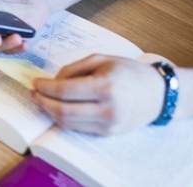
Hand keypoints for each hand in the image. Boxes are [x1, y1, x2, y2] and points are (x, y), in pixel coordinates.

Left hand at [31, 55, 164, 134]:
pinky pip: (79, 128)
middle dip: (42, 102)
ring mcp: (108, 125)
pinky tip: (58, 108)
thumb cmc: (130, 72)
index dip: (45, 88)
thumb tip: (52, 81)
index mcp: (105, 87)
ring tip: (41, 100)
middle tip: (33, 93)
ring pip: (68, 123)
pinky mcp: (108, 133)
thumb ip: (73, 69)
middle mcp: (107, 110)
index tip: (35, 82)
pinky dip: (64, 119)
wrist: (160, 94)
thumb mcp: (101, 60)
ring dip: (50, 112)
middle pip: (63, 111)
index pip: (65, 91)